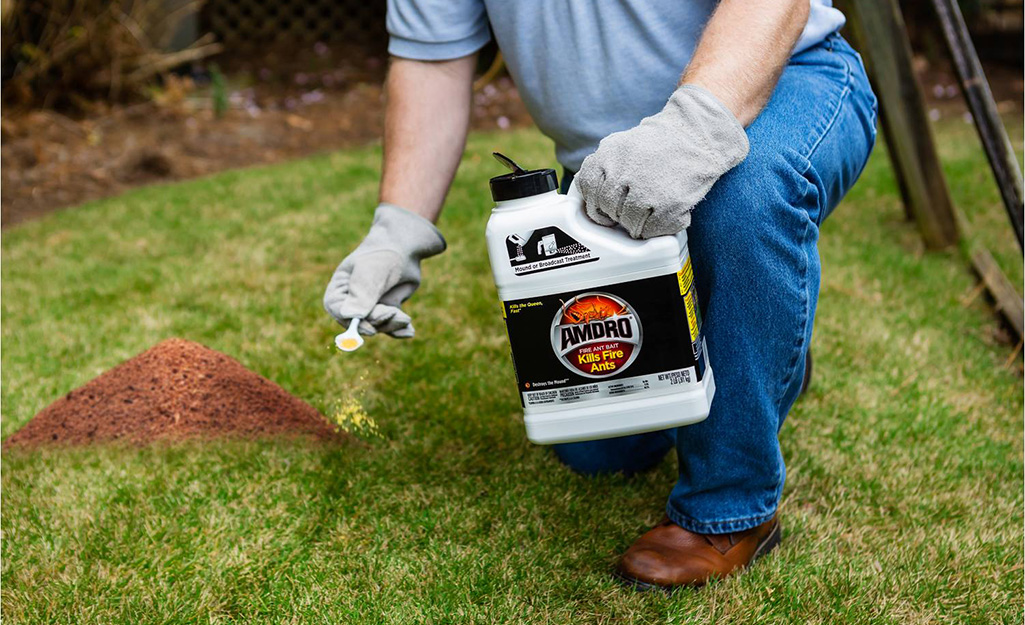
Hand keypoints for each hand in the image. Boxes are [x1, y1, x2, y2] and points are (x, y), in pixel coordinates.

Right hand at [323, 204, 445, 337]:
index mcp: (339, 290)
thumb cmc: (382, 255)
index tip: (371, 329)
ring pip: (378, 327)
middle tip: (395, 314)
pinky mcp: (386, 310)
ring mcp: (370, 307)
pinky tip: (409, 331)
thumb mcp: (370, 271)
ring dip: (391, 324)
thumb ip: (361, 293)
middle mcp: (352, 301)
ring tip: (404, 318)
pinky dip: (400, 330)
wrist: (404, 248)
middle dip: (378, 322)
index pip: (338, 311)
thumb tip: (350, 316)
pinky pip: (391, 326)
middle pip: (360, 323)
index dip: (353, 323)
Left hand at [576, 85, 749, 238]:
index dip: (595, 203)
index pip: (587, 190)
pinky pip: (650, 230)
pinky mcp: (666, 207)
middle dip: (617, 213)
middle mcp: (621, 174)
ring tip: (649, 208)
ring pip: (627, 224)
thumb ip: (601, 167)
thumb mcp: (621, 145)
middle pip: (607, 209)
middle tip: (631, 207)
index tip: (604, 208)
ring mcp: (644, 192)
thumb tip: (587, 193)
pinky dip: (655, 227)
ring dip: (636, 222)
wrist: (697, 137)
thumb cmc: (659, 145)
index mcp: (607, 157)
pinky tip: (662, 213)